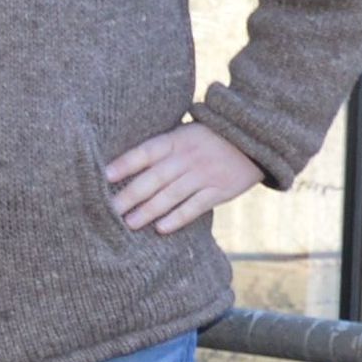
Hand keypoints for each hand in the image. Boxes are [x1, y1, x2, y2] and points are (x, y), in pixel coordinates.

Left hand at [104, 120, 263, 235]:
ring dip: (148, 210)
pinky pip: (195, 206)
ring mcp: (205, 174)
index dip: (125, 163)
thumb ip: (164, 148)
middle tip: (108, 210)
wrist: (256, 138)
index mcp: (177, 139)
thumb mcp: (187, 133)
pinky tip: (161, 228)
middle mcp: (188, 156)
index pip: (146, 152)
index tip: (105, 176)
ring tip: (128, 224)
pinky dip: (178, 217)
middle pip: (154, 178)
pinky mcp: (220, 190)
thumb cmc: (212, 137)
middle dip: (129, 195)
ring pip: (171, 195)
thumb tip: (127, 164)